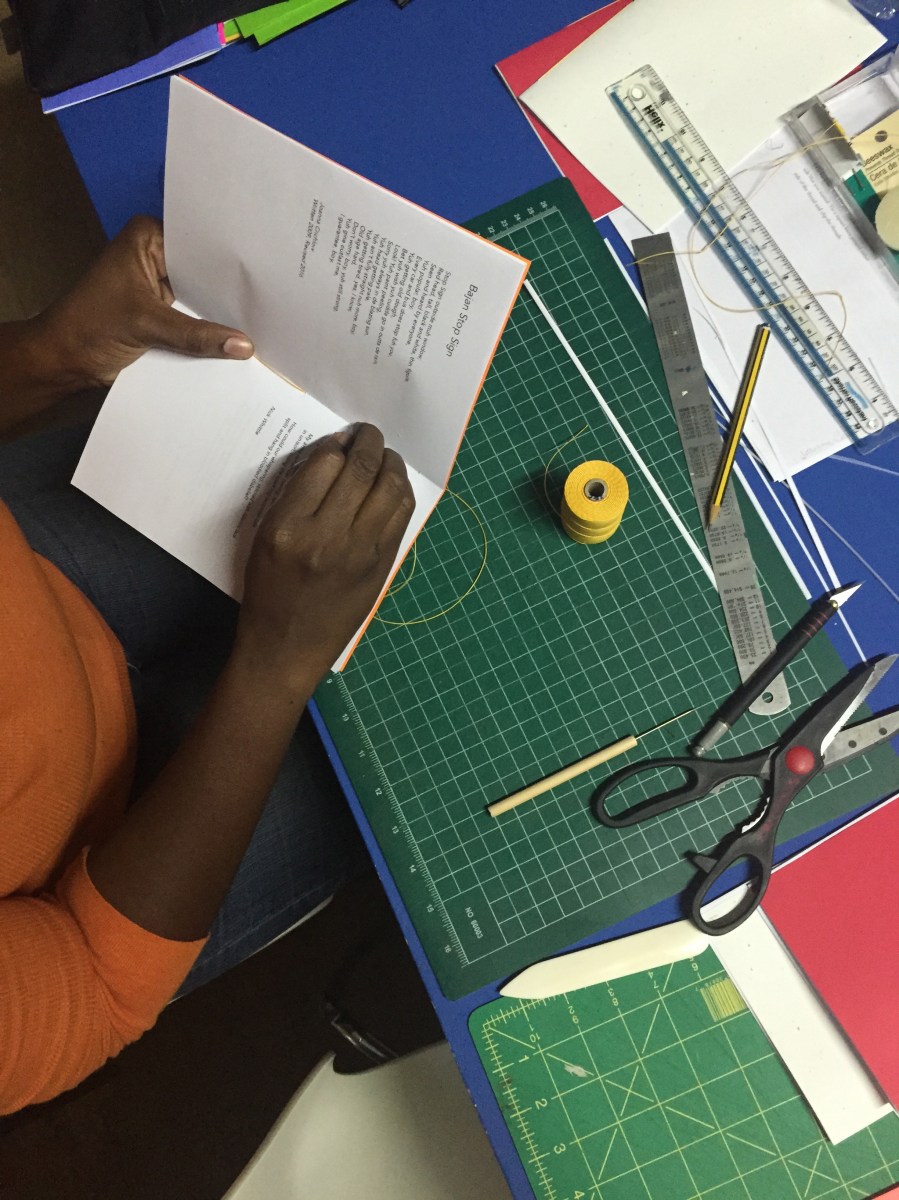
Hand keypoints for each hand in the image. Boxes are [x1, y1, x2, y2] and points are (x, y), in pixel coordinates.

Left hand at [34, 215, 253, 391]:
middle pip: (203, 272)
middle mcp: (156, 256)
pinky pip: (194, 320)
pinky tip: (241, 339)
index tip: (264, 270)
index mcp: (148, 238)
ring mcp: (160, 286)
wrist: (63, 362)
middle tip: (271, 300)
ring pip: (201, 298)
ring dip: (222, 314)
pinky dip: (209, 332)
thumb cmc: (91, 327)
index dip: (228, 259)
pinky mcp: (163, 314)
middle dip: (228, 290)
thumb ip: (197, 336)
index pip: (198, 243)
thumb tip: (246, 346)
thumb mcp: (148, 325)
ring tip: (264, 321)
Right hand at [237, 424, 414, 681]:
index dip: (336, 444)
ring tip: (384, 456)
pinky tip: (393, 485)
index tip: (339, 440)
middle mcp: (327, 536)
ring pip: (390, 489)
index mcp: (288, 527)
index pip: (323, 464)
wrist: (286, 648)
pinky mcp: (381, 567)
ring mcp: (360, 553)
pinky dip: (400, 492)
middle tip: (368, 434)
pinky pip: (401, 517)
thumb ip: (296, 499)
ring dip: (391, 463)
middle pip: (361, 469)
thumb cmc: (267, 592)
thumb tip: (331, 459)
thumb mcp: (264, 539)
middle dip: (368, 441)